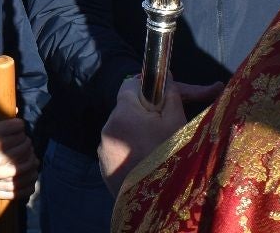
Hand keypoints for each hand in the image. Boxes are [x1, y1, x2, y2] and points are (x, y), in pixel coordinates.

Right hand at [0, 117, 37, 199]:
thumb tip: (16, 109)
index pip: (18, 125)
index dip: (18, 124)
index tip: (16, 126)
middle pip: (22, 137)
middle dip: (22, 136)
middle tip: (19, 137)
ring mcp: (1, 161)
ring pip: (25, 150)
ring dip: (26, 147)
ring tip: (22, 146)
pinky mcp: (4, 173)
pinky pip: (24, 165)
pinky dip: (27, 161)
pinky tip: (24, 158)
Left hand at [98, 76, 200, 196]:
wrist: (157, 204)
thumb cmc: (168, 157)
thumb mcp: (176, 122)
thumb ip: (171, 95)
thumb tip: (166, 76)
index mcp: (122, 113)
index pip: (130, 85)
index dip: (148, 88)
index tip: (162, 99)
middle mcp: (107, 129)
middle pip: (128, 110)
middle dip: (146, 114)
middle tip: (166, 125)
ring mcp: (103, 150)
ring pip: (124, 131)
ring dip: (139, 133)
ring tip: (159, 146)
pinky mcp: (104, 168)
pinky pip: (119, 150)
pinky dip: (132, 150)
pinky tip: (148, 160)